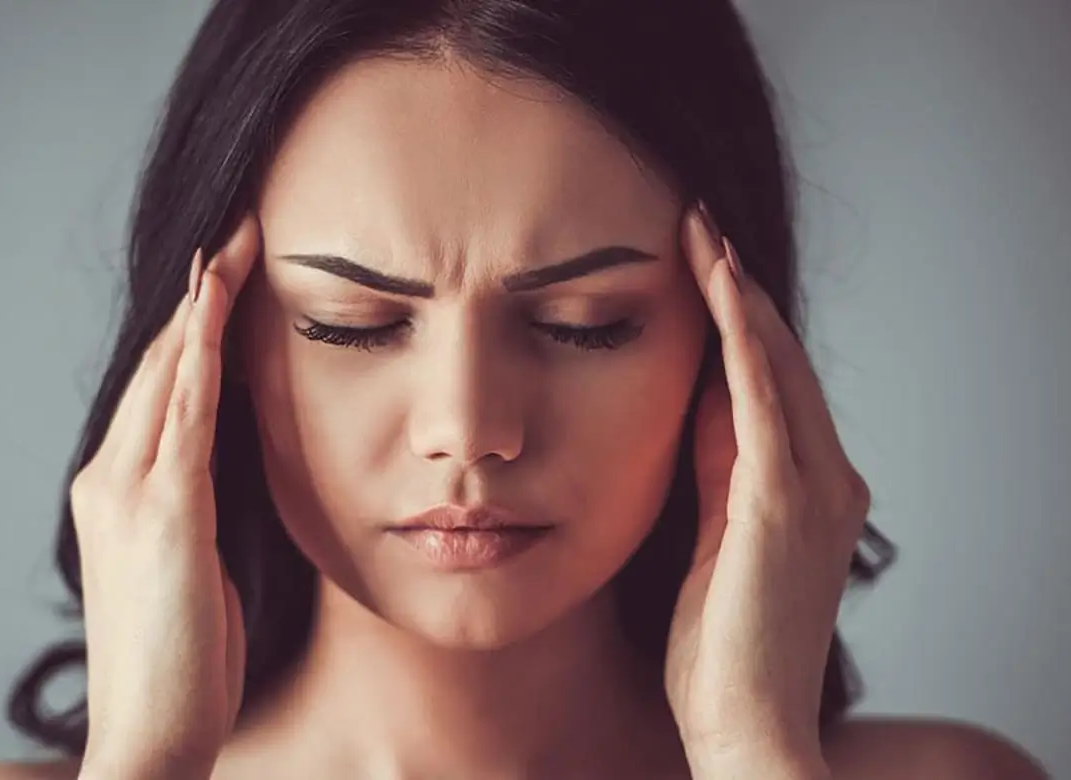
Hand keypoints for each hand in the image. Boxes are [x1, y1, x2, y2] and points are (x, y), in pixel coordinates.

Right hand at [72, 215, 260, 779]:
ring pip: (168, 372)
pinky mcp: (161, 513)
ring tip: (233, 240)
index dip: (191, 323)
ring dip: (201, 302)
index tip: (227, 271)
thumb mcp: (191, 566)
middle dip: (198, 292)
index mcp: (118, 490)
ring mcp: (129, 492)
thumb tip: (224, 464)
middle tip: (236, 230)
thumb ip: (197, 507)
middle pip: (160, 363)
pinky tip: (216, 305)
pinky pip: (184, 413)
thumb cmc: (182, 657)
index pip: (161, 386)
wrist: (152, 732)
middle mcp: (110, 477)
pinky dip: (199, 353)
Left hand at [664, 204, 869, 777]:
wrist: (746, 728)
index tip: (699, 269)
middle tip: (698, 225)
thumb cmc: (720, 652)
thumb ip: (714, 474)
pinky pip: (761, 399)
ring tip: (702, 233)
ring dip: (738, 295)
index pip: (768, 387)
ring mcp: (813, 490)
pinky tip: (719, 285)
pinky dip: (740, 338)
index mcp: (804, 492)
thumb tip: (696, 409)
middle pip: (777, 363)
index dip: (737, 324)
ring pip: (774, 366)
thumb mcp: (711, 543)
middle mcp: (826, 481)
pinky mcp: (781, 503)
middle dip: (738, 291)